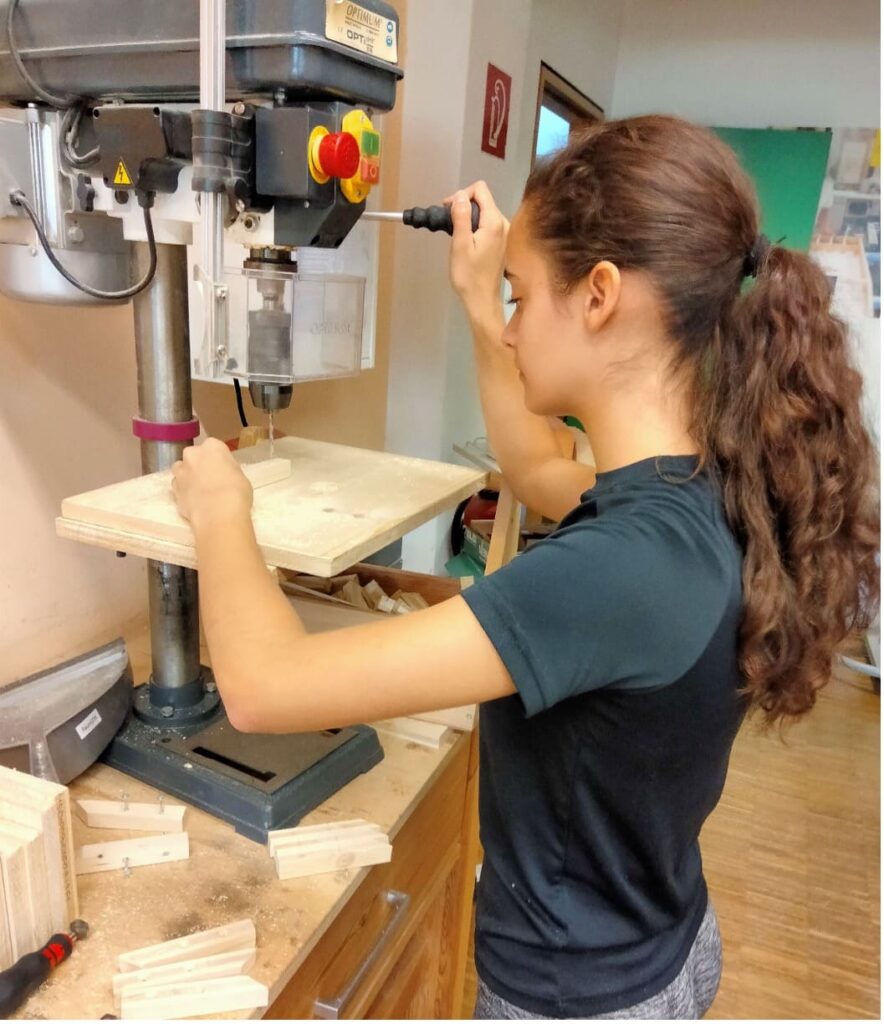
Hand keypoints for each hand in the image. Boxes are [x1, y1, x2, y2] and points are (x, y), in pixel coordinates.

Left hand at [171, 438, 252, 530]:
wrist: (218, 513)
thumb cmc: (236, 491)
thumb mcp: (240, 476)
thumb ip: (228, 470)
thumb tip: (223, 474)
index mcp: (212, 446)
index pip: (215, 448)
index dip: (219, 460)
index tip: (224, 470)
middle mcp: (192, 454)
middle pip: (195, 456)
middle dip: (200, 465)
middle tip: (212, 479)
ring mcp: (180, 471)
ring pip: (182, 470)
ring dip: (188, 476)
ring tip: (200, 491)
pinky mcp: (173, 489)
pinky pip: (178, 486)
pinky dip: (184, 491)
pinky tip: (194, 501)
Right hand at [447, 181, 508, 328]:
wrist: (482, 301)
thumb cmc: (469, 276)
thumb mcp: (460, 245)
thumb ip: (460, 217)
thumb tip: (460, 195)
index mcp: (494, 222)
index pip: (480, 189)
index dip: (461, 194)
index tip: (448, 210)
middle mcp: (504, 223)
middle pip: (483, 199)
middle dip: (463, 205)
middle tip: (448, 222)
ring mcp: (505, 233)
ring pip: (484, 211)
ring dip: (468, 216)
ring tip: (455, 232)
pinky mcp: (502, 242)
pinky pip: (487, 224)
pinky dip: (474, 226)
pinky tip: (466, 240)